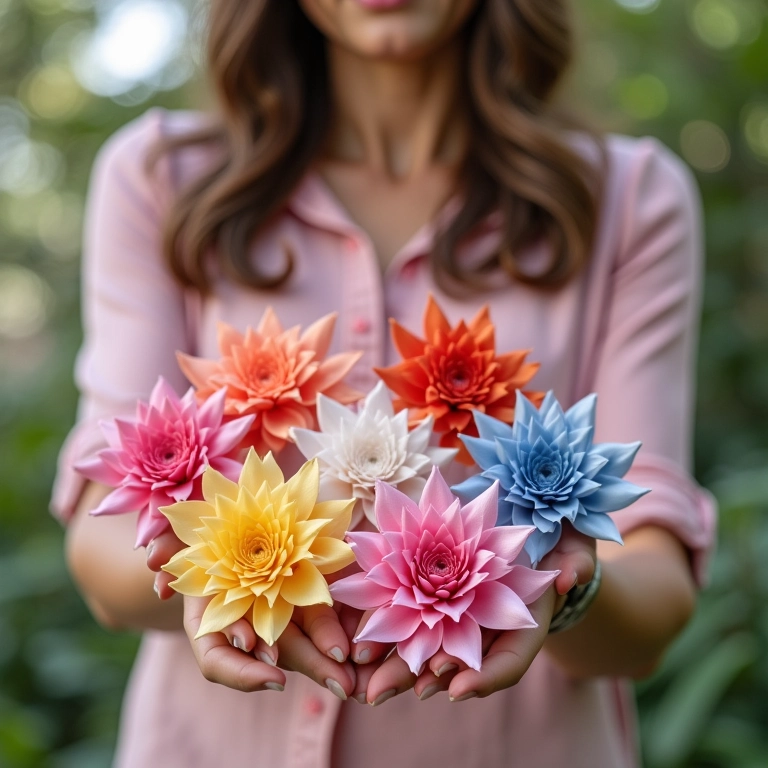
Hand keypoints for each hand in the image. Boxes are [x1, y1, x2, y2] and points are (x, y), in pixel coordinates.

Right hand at [145, 530, 359, 697]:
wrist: (230, 511)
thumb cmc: (196, 521)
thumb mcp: (178, 528)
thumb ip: (163, 543)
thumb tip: (152, 560)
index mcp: (207, 614)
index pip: (217, 658)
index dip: (242, 672)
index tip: (272, 675)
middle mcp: (242, 620)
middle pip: (273, 658)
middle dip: (305, 670)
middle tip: (339, 684)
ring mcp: (273, 612)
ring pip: (299, 644)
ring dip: (324, 661)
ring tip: (347, 675)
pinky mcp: (301, 595)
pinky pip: (319, 619)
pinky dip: (333, 633)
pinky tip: (351, 647)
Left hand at [350, 523, 596, 704]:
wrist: (536, 523)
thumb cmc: (562, 537)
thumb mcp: (577, 545)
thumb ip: (578, 561)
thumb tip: (569, 576)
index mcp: (527, 619)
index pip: (510, 659)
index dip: (485, 676)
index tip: (456, 690)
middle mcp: (492, 623)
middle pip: (459, 661)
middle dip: (421, 678)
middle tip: (383, 694)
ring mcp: (468, 609)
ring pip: (432, 642)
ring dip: (400, 662)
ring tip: (368, 680)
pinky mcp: (444, 589)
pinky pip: (418, 613)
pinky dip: (394, 627)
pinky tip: (366, 642)